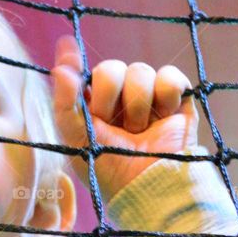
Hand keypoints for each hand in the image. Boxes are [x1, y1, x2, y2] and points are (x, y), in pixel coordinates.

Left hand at [51, 35, 197, 199]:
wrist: (150, 186)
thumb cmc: (109, 170)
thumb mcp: (76, 139)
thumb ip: (64, 102)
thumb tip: (60, 63)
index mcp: (94, 107)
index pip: (84, 74)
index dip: (77, 66)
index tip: (68, 50)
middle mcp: (121, 98)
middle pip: (110, 68)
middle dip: (110, 96)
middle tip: (113, 124)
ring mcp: (149, 97)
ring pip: (140, 70)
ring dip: (138, 104)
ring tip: (139, 131)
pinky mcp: (177, 99)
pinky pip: (169, 75)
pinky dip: (166, 95)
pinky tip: (165, 116)